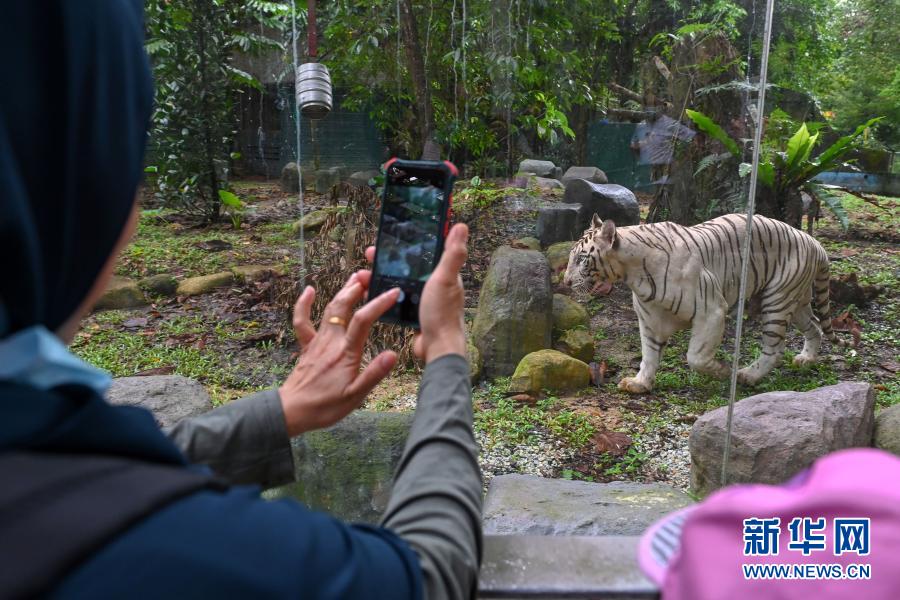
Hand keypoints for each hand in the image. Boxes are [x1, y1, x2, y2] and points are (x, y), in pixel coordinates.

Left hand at [278, 272, 400, 436]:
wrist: (293, 411)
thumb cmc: (325, 406)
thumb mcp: (355, 396)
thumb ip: (374, 374)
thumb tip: (393, 354)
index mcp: (346, 353)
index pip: (364, 321)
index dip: (379, 303)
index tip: (393, 292)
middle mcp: (331, 342)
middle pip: (344, 307)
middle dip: (357, 288)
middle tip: (370, 276)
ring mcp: (317, 342)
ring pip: (329, 309)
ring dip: (342, 292)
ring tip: (354, 278)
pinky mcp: (307, 346)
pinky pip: (302, 321)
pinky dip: (304, 304)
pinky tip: (309, 290)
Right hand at [363, 223, 468, 363]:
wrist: (437, 348)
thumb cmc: (443, 313)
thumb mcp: (446, 278)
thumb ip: (453, 254)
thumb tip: (461, 226)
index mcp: (444, 274)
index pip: (425, 251)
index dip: (408, 243)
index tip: (389, 237)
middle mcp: (435, 285)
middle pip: (408, 266)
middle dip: (388, 260)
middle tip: (369, 256)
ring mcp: (424, 300)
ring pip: (400, 283)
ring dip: (382, 277)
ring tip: (363, 275)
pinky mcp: (415, 313)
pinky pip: (396, 300)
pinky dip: (384, 295)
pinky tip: (370, 293)